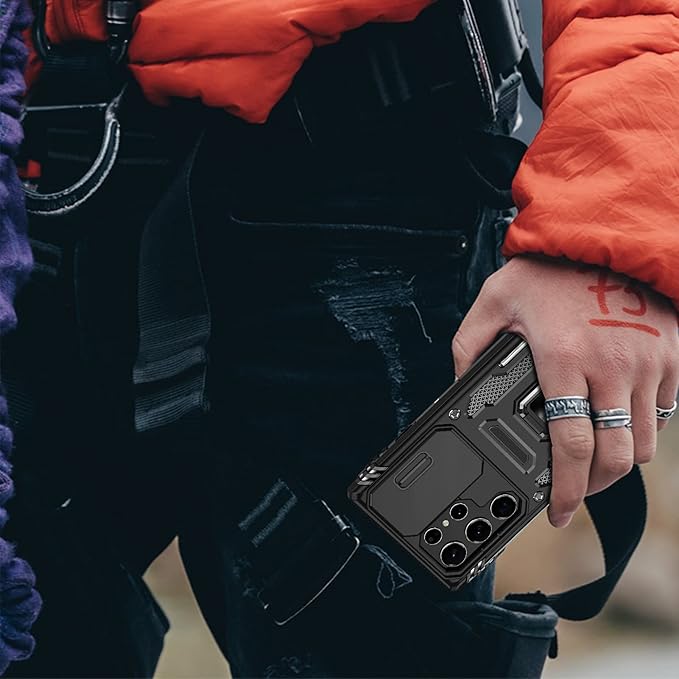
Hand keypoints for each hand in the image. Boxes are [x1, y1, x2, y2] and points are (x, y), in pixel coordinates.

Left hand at [452, 255, 678, 527]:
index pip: (571, 445)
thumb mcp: (493, 301)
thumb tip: (459, 386)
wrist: (603, 231)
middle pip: (616, 456)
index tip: (559, 513)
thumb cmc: (548, 267)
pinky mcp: (672, 355)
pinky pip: (666, 410)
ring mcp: (647, 362)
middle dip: (595, 487)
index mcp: (563, 358)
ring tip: (596, 456)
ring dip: (621, 459)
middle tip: (576, 491)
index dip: (566, 491)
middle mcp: (611, 367)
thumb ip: (470, 346)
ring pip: (646, 442)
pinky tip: (619, 416)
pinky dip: (645, 424)